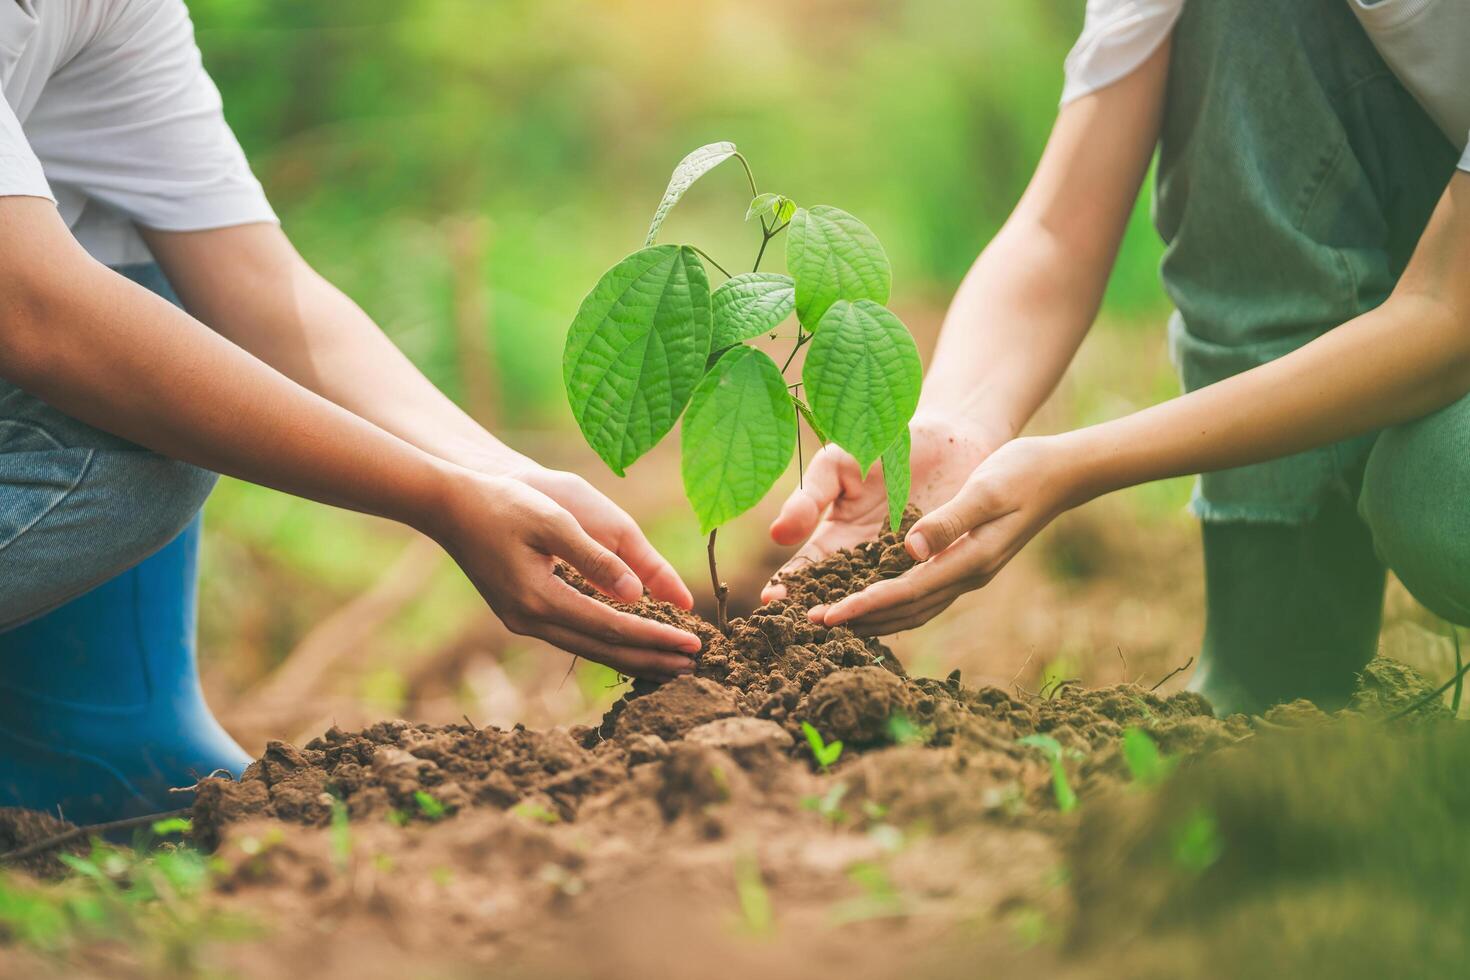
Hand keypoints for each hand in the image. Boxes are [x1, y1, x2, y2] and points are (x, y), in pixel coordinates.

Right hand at [428, 468, 703, 679]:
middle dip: (650, 658)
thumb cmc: (503, 504)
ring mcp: (522, 621)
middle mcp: (530, 619)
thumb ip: (596, 559)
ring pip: (587, 649)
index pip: (613, 627)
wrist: (449, 506)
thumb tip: (637, 593)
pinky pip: (573, 637)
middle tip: (694, 666)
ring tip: (669, 665)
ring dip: (630, 656)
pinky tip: (627, 645)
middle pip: (602, 649)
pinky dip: (605, 644)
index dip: (656, 637)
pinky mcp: (520, 614)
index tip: (693, 644)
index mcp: (540, 598)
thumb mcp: (554, 521)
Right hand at [760, 415, 1003, 600]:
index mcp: (836, 536)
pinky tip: (894, 609)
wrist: (945, 437)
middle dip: (820, 609)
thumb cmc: (881, 444)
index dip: (789, 585)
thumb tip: (778, 535)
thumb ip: (809, 498)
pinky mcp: (934, 565)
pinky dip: (905, 600)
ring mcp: (899, 565)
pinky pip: (917, 587)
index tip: (772, 599)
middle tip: (807, 624)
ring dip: (860, 613)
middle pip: (837, 593)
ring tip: (843, 626)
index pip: (806, 569)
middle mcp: (865, 559)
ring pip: (876, 598)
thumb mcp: (836, 466)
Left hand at [809, 434, 1087, 633]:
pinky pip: (923, 596)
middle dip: (859, 621)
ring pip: (914, 609)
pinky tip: (870, 603)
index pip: (906, 592)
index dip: (863, 606)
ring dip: (874, 618)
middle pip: (905, 611)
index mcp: (970, 560)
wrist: (1059, 472)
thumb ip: (949, 520)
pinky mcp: (966, 564)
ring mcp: (968, 573)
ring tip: (832, 622)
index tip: (827, 615)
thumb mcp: (985, 489)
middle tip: (812, 626)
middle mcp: (967, 575)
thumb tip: (910, 549)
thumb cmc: (1021, 472)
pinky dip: (893, 605)